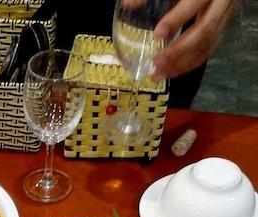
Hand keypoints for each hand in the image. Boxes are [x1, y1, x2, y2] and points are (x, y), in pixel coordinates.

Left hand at [124, 0, 240, 79]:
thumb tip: (126, 4)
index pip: (193, 4)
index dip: (176, 19)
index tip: (157, 34)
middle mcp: (221, 3)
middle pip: (204, 31)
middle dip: (179, 51)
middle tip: (156, 63)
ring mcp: (226, 16)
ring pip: (208, 44)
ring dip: (183, 63)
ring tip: (159, 74)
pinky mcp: (223, 27)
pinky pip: (209, 49)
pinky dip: (191, 63)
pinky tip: (173, 71)